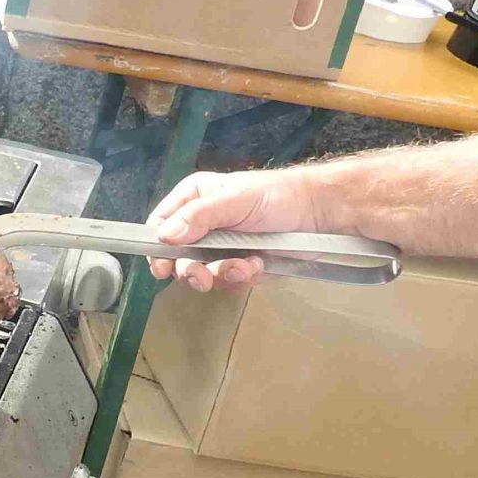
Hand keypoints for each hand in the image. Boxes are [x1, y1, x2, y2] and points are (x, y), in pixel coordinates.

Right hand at [145, 165, 341, 291]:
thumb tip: (164, 236)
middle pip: (177, 258)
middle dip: (192, 270)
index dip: (158, 249)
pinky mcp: (239, 265)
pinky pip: (228, 282)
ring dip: (222, 274)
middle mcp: (202, 225)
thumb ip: (199, 216)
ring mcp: (220, 248)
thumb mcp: (235, 199)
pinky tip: (258, 264)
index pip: (161, 227)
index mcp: (194, 200)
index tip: (164, 267)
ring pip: (203, 274)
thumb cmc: (277, 196)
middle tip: (203, 276)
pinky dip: (242, 277)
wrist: (319, 213)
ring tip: (245, 266)